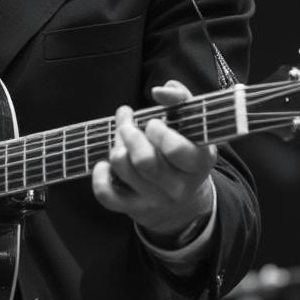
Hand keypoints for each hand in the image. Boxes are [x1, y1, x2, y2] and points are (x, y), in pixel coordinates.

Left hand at [91, 81, 215, 243]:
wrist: (183, 198)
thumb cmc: (184, 148)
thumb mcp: (191, 124)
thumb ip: (180, 99)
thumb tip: (159, 91)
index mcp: (199, 163)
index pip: (175, 150)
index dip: (158, 132)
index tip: (153, 123)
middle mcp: (179, 186)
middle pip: (144, 161)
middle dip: (129, 135)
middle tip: (128, 126)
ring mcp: (156, 200)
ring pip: (124, 169)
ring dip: (116, 147)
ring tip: (121, 138)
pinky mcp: (134, 208)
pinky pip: (107, 194)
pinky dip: (99, 175)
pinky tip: (104, 164)